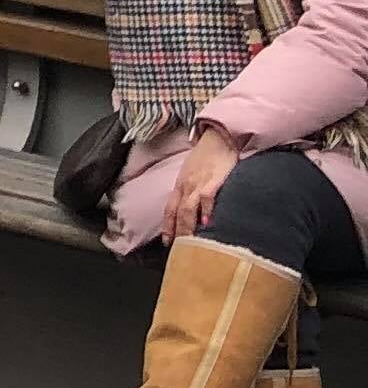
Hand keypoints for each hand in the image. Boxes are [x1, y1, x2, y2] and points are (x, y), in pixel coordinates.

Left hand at [165, 124, 243, 243]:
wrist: (219, 138)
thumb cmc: (207, 157)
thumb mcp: (194, 174)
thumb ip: (191, 190)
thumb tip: (192, 210)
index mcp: (181, 185)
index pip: (170, 209)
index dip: (168, 226)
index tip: (168, 242)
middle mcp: (186, 186)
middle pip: (178, 213)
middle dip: (178, 232)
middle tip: (180, 250)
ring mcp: (198, 183)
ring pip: (188, 208)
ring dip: (187, 226)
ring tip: (190, 242)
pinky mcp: (213, 180)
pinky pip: (207, 197)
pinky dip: (205, 211)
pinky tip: (207, 223)